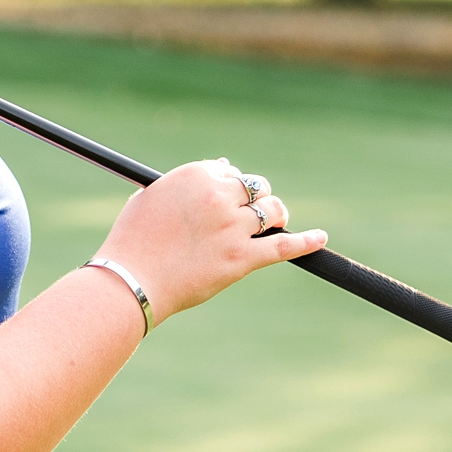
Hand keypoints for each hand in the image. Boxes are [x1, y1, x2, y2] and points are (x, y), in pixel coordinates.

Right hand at [94, 159, 326, 324]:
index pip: (228, 171)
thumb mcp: (149, 198)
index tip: (228, 196)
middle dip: (255, 198)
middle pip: (255, 187)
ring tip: (275, 223)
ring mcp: (233, 228)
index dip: (231, 185)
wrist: (131, 281)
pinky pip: (284, 247)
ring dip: (276, 216)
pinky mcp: (243, 259)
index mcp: (195, 176)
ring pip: (272, 211)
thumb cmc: (133, 242)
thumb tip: (219, 170)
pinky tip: (320, 238)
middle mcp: (218, 196)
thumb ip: (183, 185)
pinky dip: (307, 241)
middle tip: (250, 213)